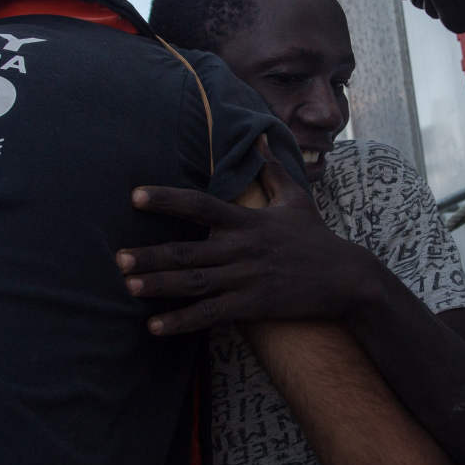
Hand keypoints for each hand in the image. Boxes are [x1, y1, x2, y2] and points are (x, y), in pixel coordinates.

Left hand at [116, 151, 373, 334]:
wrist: (346, 279)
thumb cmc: (317, 238)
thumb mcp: (297, 198)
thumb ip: (272, 169)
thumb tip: (260, 136)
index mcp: (246, 221)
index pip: (199, 205)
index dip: (166, 200)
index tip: (135, 196)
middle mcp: (241, 248)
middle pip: (188, 251)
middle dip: (151, 255)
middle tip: (118, 258)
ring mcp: (246, 279)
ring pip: (194, 283)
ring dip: (160, 286)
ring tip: (128, 287)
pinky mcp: (253, 306)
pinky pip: (211, 315)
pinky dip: (182, 322)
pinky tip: (155, 327)